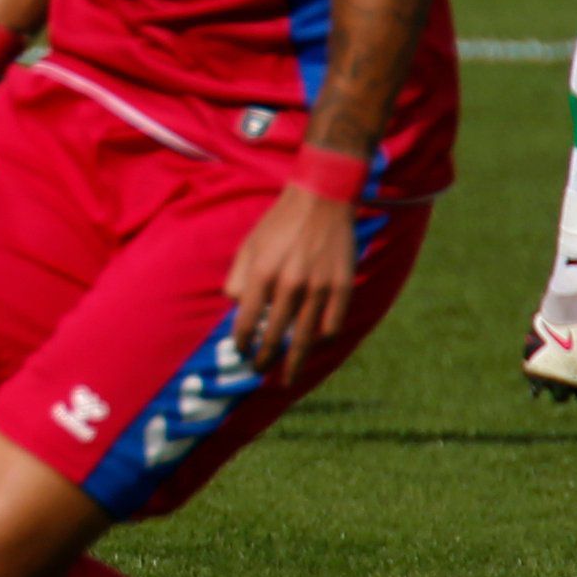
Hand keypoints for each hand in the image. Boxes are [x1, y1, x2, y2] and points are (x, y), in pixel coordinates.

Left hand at [223, 185, 357, 374]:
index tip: (240, 350)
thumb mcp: (248, 245)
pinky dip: (321, 340)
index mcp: (262, 273)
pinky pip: (332, 325)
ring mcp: (319, 287)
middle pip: (274, 335)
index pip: (246, 321)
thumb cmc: (279, 223)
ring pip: (304, 338)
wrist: (321, 200)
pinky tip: (314, 348)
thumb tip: (234, 307)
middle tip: (258, 371)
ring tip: (287, 377)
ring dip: (294, 361)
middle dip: (264, 358)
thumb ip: (237, 278)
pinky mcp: (342, 287)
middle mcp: (290, 284)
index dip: (241, 341)